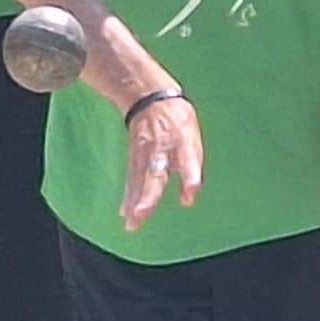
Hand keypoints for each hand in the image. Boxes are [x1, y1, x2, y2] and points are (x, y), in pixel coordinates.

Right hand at [120, 93, 203, 231]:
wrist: (148, 97)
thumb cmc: (177, 120)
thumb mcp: (192, 135)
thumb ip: (193, 166)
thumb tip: (188, 200)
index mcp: (182, 140)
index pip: (188, 160)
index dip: (190, 177)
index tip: (190, 194)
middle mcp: (161, 148)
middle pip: (154, 174)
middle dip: (148, 195)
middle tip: (141, 214)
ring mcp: (144, 152)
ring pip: (139, 180)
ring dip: (135, 202)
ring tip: (132, 223)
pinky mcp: (134, 157)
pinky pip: (132, 179)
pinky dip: (129, 196)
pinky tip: (126, 214)